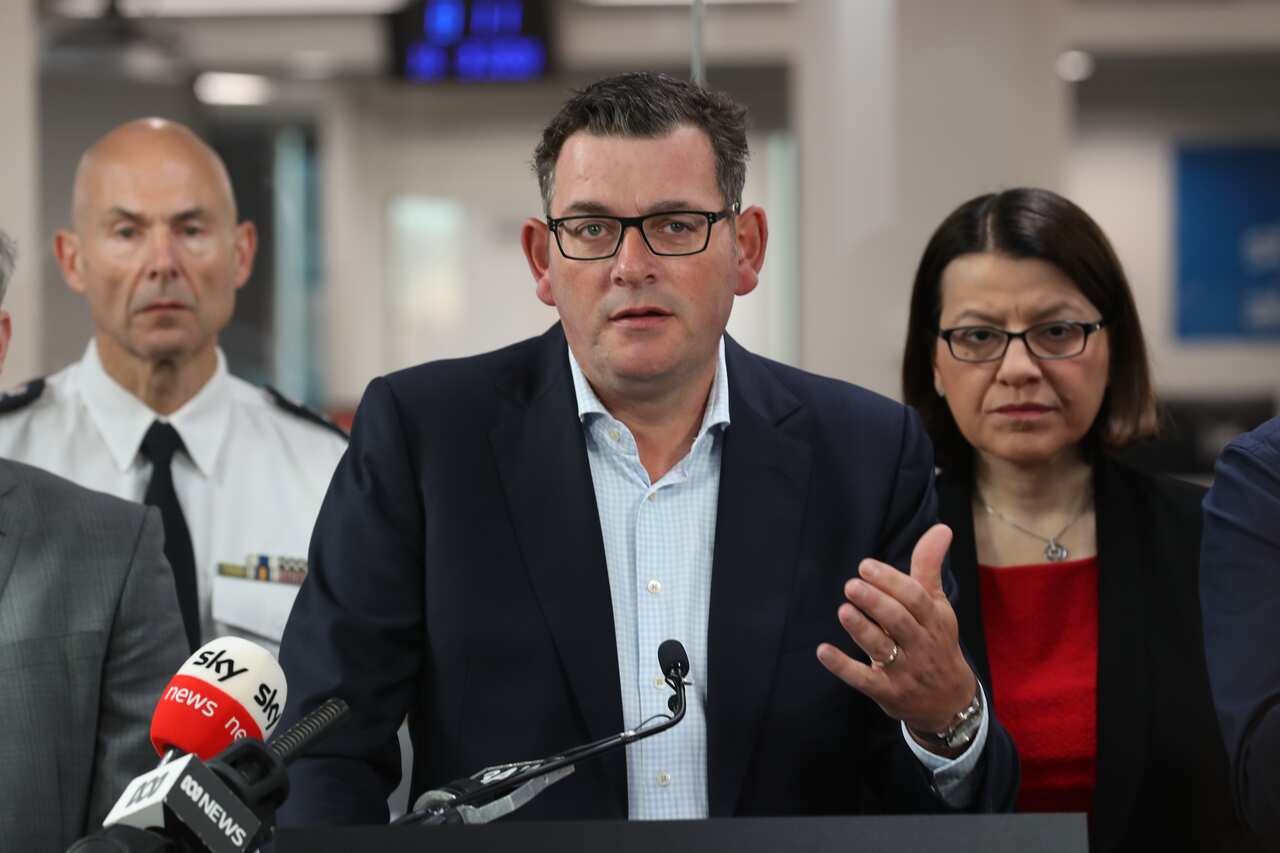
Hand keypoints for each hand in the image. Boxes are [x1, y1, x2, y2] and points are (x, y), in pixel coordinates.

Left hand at [816, 524, 976, 741]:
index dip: (891, 581)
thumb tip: (941, 527)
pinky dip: (843, 666)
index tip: (865, 566)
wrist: (949, 700)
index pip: (915, 599)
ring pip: (882, 649)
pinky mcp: (887, 692)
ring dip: (861, 630)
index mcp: (933, 620)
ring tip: (843, 610)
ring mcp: (904, 671)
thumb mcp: (937, 605)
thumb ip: (929, 567)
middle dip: (876, 603)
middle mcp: (921, 645)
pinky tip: (822, 651)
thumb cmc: (936, 641)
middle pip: (899, 622)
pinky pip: (864, 680)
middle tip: (851, 585)